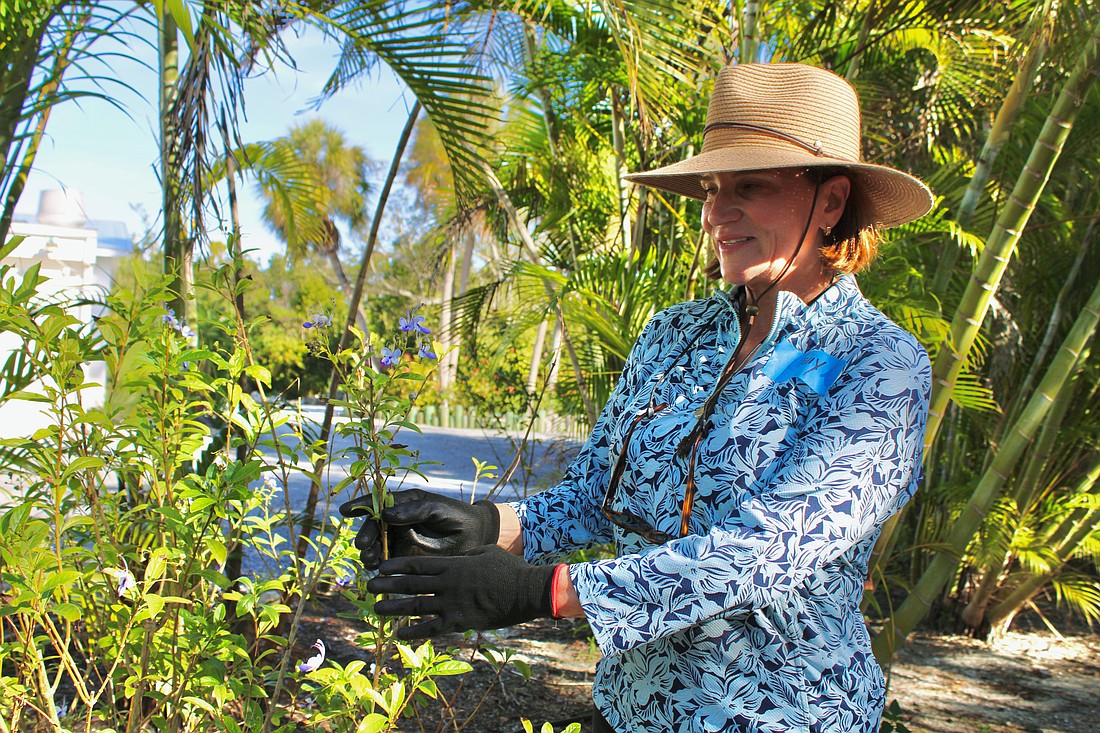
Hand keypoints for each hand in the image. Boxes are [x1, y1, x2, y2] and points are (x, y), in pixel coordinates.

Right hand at [338, 489, 499, 568]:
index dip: (361, 505)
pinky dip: (378, 566)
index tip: (345, 510)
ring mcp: (399, 540)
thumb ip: (413, 511)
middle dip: (365, 535)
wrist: (475, 538)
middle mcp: (397, 521)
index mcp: (404, 504)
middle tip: (363, 545)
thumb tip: (385, 515)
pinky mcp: (404, 558)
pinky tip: (377, 571)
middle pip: (373, 527)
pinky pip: (386, 562)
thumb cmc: (457, 517)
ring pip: (377, 546)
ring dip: (369, 553)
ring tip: (370, 561)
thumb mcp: (437, 509)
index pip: (378, 502)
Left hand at [367, 545, 554, 638]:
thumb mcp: (485, 552)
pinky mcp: (460, 621)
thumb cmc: (509, 569)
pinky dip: (414, 631)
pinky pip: (432, 628)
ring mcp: (452, 603)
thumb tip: (458, 555)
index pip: (418, 565)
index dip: (396, 566)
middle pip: (410, 584)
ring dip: (393, 608)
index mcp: (453, 564)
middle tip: (369, 587)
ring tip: (376, 609)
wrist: (525, 591)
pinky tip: (400, 634)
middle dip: (387, 585)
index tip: (380, 567)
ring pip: (415, 606)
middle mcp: (448, 584)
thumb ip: (467, 554)